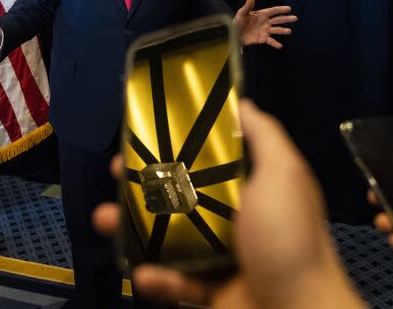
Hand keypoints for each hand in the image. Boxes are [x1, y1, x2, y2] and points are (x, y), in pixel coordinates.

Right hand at [93, 100, 365, 308]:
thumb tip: (242, 102)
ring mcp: (222, 255)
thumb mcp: (284, 173)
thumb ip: (265, 136)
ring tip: (103, 219)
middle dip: (144, 182)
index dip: (179, 141)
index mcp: (254, 186)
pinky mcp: (211, 290)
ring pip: (169, 236)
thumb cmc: (289, 237)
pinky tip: (142, 272)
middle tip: (116, 171)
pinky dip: (156, 277)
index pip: (211, 156)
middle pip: (182, 192)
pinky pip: (175, 280)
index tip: (147, 130)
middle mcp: (237, 216)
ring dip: (134, 229)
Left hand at [233, 0, 296, 49]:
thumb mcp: (241, 14)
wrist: (234, 35)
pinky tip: (280, 46)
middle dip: (286, 19)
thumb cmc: (237, 23)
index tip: (289, 9)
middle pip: (278, 20)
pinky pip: (271, 41)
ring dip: (283, 30)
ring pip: (276, 30)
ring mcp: (265, 31)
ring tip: (289, 31)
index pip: (273, 11)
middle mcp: (265, 22)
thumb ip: (247, 6)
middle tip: (295, 18)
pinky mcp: (263, 39)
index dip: (281, 9)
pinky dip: (275, 44)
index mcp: (261, 14)